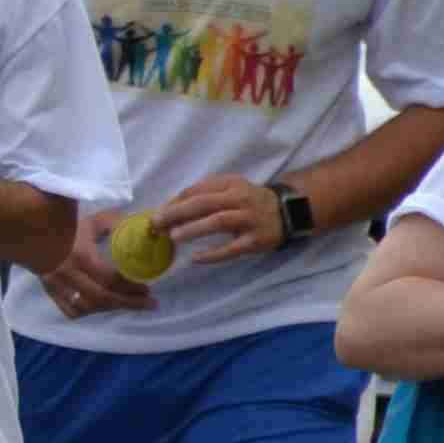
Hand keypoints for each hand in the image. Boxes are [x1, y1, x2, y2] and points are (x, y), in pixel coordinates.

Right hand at [40, 214, 152, 320]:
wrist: (30, 231)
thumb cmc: (63, 225)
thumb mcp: (92, 221)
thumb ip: (114, 224)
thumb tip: (140, 231)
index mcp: (81, 257)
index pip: (111, 279)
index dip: (131, 287)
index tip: (148, 289)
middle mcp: (69, 275)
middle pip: (103, 298)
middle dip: (129, 303)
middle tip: (149, 303)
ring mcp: (58, 286)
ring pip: (88, 307)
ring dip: (110, 308)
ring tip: (127, 303)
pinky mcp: (50, 291)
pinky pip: (71, 310)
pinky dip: (87, 312)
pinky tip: (100, 307)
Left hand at [157, 173, 288, 268]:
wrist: (287, 212)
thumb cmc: (248, 201)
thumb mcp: (229, 189)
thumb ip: (204, 195)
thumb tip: (168, 210)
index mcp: (230, 184)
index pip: (196, 191)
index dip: (173, 202)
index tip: (156, 214)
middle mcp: (240, 199)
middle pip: (204, 203)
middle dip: (177, 213)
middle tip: (156, 224)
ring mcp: (249, 219)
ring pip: (218, 221)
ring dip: (194, 228)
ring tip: (173, 236)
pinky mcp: (255, 240)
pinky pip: (232, 248)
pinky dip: (213, 254)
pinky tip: (195, 258)